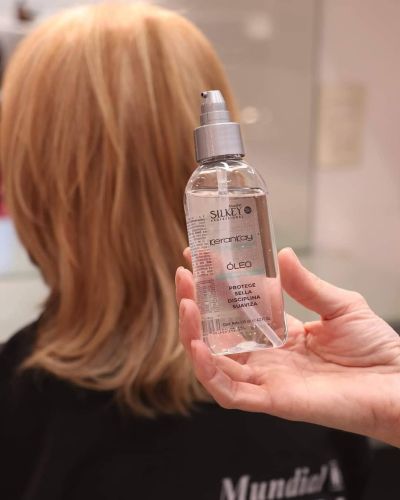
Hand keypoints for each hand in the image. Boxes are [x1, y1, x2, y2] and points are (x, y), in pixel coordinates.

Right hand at [176, 248, 399, 446]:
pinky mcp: (272, 400)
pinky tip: (196, 346)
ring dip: (194, 334)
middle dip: (196, 305)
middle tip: (183, 276)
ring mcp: (267, 379)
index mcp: (281, 334)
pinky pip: (229, 391)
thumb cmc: (376, 348)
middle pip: (218, 334)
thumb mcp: (340, 305)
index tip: (198, 258)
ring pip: (215, 362)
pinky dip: (208, 371)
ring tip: (186, 304)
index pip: (237, 309)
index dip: (215, 286)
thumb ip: (307, 285)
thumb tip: (281, 253)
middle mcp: (268, 357)